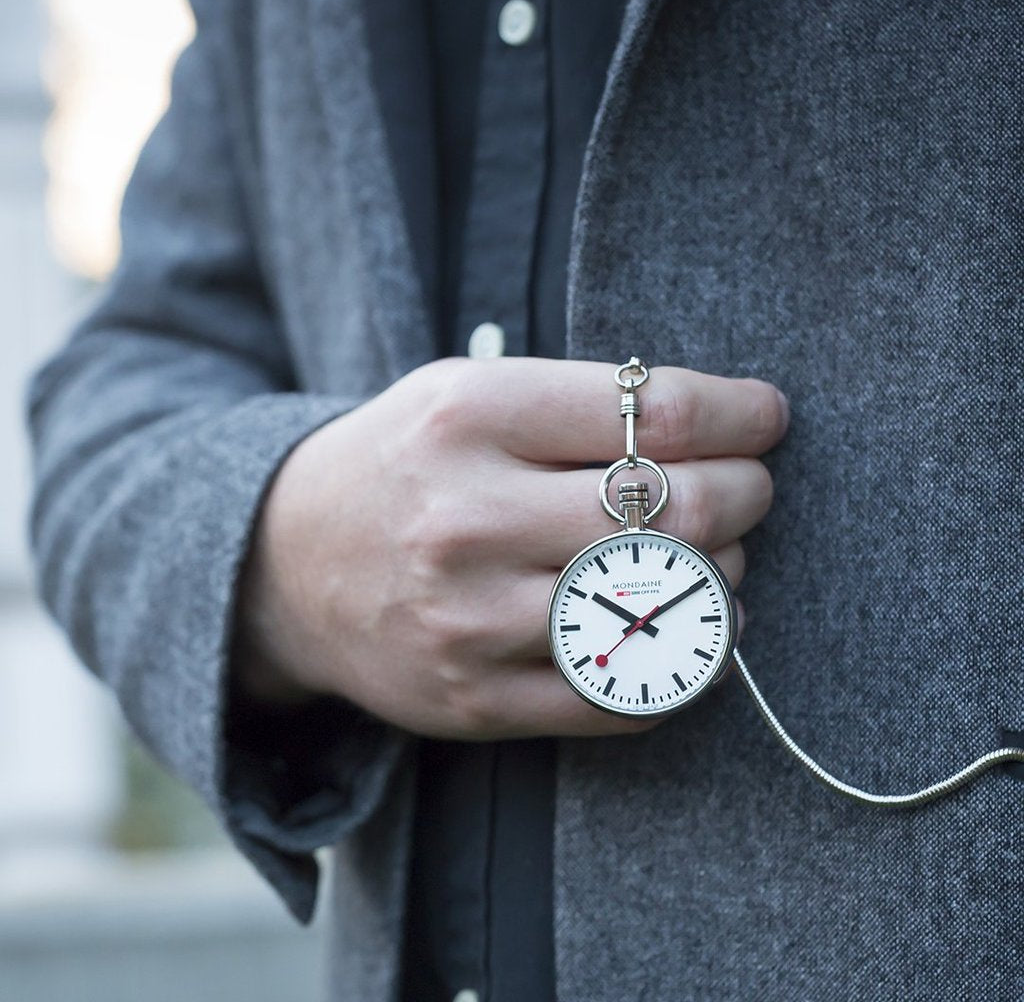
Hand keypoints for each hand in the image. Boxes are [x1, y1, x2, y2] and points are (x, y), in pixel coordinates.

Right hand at [235, 357, 787, 739]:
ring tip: (712, 554)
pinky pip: (625, 695)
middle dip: (746, 494)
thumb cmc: (401, 466)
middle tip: (749, 488)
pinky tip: (684, 625)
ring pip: (662, 605)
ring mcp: (468, 619)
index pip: (654, 411)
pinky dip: (683, 662)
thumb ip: (580, 403)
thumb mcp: (465, 395)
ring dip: (722, 577)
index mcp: (468, 417)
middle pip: (675, 510)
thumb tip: (720, 428)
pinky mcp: (472, 700)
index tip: (764, 416)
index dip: (738, 413)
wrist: (286, 564)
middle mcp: (466, 517)